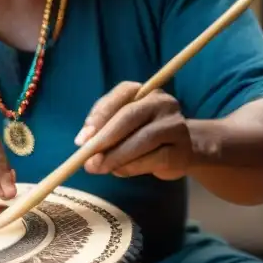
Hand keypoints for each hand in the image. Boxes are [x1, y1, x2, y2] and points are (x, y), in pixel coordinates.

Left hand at [74, 82, 192, 180]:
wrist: (179, 151)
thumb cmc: (141, 134)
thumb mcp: (120, 126)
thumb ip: (101, 128)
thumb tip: (83, 141)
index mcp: (145, 90)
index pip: (121, 94)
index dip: (99, 116)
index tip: (81, 140)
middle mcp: (163, 102)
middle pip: (130, 115)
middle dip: (105, 139)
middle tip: (87, 159)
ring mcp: (175, 125)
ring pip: (143, 139)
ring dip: (117, 156)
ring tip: (99, 168)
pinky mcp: (181, 150)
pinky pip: (155, 158)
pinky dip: (132, 167)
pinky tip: (120, 171)